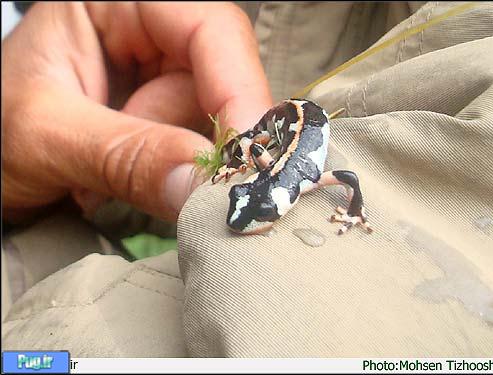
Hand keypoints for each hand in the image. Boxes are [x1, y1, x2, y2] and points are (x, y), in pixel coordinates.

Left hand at [1, 2, 272, 222]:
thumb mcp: (47, 136)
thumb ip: (125, 157)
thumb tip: (202, 187)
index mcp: (120, 4)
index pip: (210, 30)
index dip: (238, 90)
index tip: (247, 156)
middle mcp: (153, 37)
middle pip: (220, 85)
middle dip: (201, 144)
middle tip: (179, 192)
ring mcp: (164, 82)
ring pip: (212, 127)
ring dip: (173, 169)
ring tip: (107, 182)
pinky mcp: (167, 121)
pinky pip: (198, 153)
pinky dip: (171, 181)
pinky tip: (125, 184)